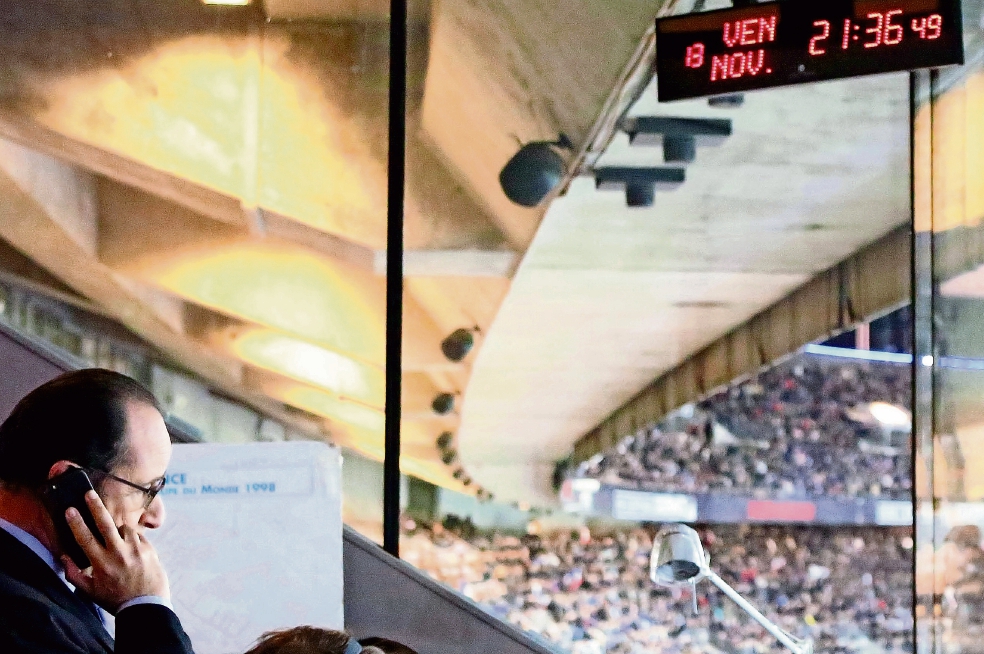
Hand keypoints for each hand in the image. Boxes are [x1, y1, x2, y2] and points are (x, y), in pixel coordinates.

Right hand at [61, 490, 169, 612]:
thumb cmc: (115, 599)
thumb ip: (74, 574)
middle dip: (95, 506)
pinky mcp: (150, 549)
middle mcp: (118, 553)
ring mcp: (136, 549)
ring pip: (124, 528)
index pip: (85, 538)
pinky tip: (131, 549)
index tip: (70, 509)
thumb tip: (63, 557)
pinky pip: (138, 537)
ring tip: (117, 539)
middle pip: (105, 523)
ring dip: (118, 529)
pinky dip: (132, 539)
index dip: (76, 522)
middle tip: (89, 493)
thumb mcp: (90, 592)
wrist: (146, 605)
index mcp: (101, 563)